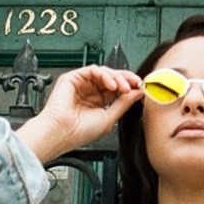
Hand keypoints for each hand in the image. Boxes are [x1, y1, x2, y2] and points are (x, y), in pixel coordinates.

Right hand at [14, 64, 143, 163]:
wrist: (62, 133)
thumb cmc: (79, 131)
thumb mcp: (109, 118)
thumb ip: (124, 103)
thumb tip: (138, 92)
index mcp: (98, 103)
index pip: (117, 90)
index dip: (130, 87)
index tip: (141, 87)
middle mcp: (90, 93)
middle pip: (112, 78)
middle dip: (126, 79)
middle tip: (136, 83)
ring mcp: (82, 85)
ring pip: (104, 73)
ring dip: (117, 77)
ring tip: (124, 87)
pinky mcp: (73, 78)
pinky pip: (92, 70)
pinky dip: (105, 75)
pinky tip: (112, 85)